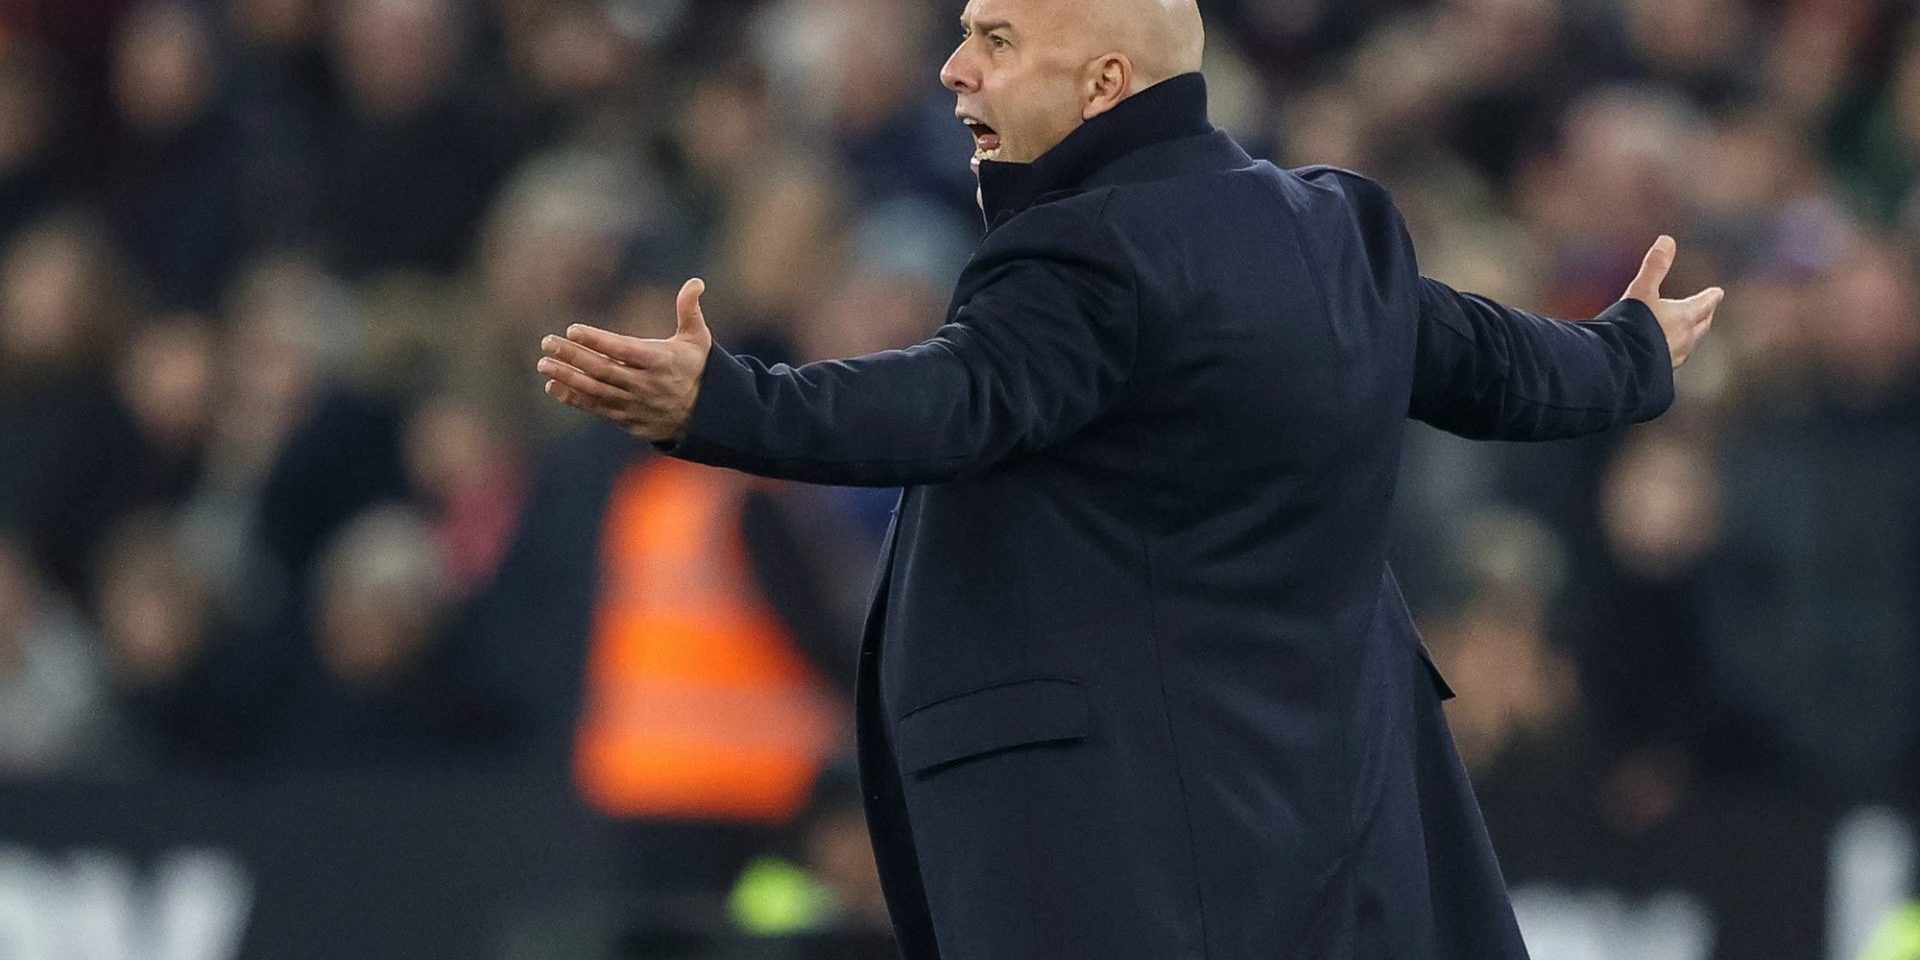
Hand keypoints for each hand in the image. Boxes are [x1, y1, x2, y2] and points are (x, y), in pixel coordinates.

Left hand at [538, 278, 713, 442]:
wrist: (706, 416)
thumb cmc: (697, 369)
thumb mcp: (698, 339)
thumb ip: (689, 310)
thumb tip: (695, 282)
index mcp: (660, 361)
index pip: (623, 350)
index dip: (598, 341)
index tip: (573, 329)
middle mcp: (645, 385)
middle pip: (603, 370)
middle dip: (572, 356)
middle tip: (547, 343)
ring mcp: (634, 404)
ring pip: (595, 391)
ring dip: (567, 378)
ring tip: (544, 365)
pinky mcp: (627, 420)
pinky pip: (596, 409)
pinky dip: (573, 398)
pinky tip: (554, 386)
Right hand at [1622, 235, 1721, 368]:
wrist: (1621, 364)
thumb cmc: (1633, 326)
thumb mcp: (1641, 291)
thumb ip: (1654, 267)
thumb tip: (1667, 239)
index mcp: (1684, 317)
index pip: (1704, 304)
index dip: (1711, 297)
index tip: (1718, 292)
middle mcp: (1684, 339)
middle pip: (1702, 326)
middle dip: (1706, 316)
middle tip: (1708, 312)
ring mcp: (1673, 358)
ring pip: (1689, 345)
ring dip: (1690, 337)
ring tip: (1687, 334)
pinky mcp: (1661, 372)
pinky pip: (1672, 360)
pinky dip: (1672, 353)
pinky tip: (1664, 356)